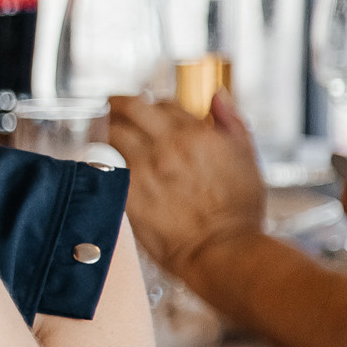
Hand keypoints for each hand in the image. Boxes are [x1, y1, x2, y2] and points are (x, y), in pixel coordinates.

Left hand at [106, 91, 267, 276]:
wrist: (223, 249)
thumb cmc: (239, 211)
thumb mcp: (247, 158)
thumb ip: (232, 123)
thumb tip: (216, 96)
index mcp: (200, 133)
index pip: (166, 105)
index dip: (156, 107)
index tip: (149, 113)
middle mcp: (170, 144)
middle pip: (132, 108)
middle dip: (119, 103)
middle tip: (111, 105)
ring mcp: (147, 165)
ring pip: (114, 131)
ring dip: (106, 127)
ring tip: (101, 129)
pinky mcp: (129, 189)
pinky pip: (106, 162)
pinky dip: (101, 156)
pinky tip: (100, 158)